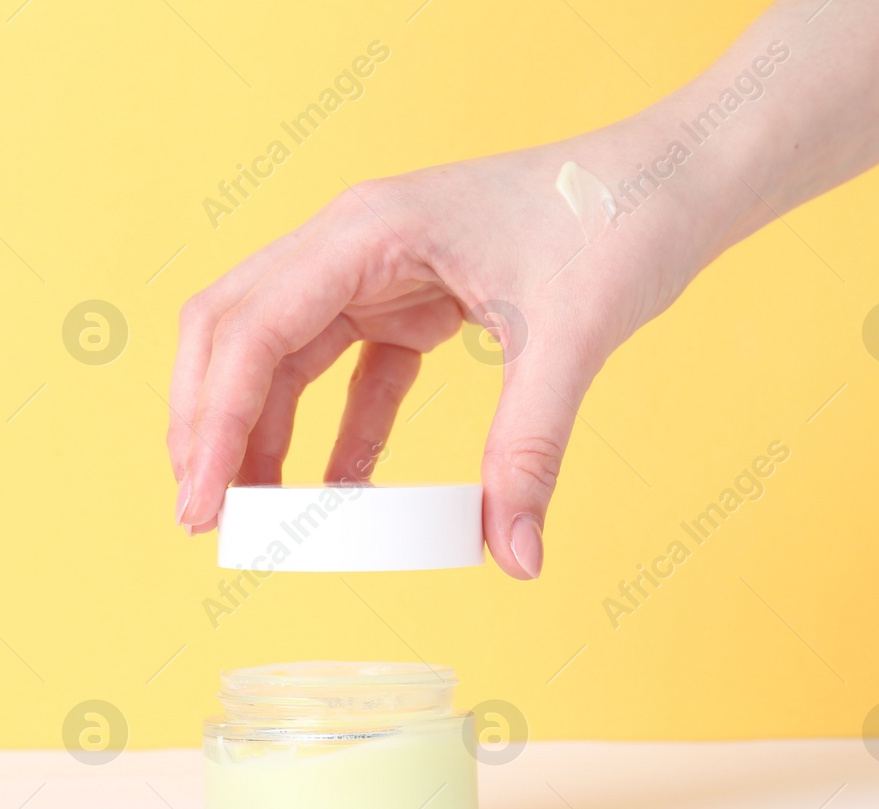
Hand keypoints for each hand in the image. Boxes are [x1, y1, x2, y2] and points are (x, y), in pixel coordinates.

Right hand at [167, 121, 728, 578]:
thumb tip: (515, 559)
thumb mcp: (573, 337)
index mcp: (367, 229)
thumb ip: (530, 451)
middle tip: (206, 515)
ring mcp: (376, 270)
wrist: (675, 180)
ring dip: (259, 434)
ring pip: (278, 354)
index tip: (203, 505)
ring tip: (260, 518)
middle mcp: (351, 243)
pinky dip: (335, 434)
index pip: (253, 330)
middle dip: (208, 424)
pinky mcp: (410, 299)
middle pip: (234, 333)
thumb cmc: (619, 219)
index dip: (215, 423)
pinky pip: (348, 374)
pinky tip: (339, 494)